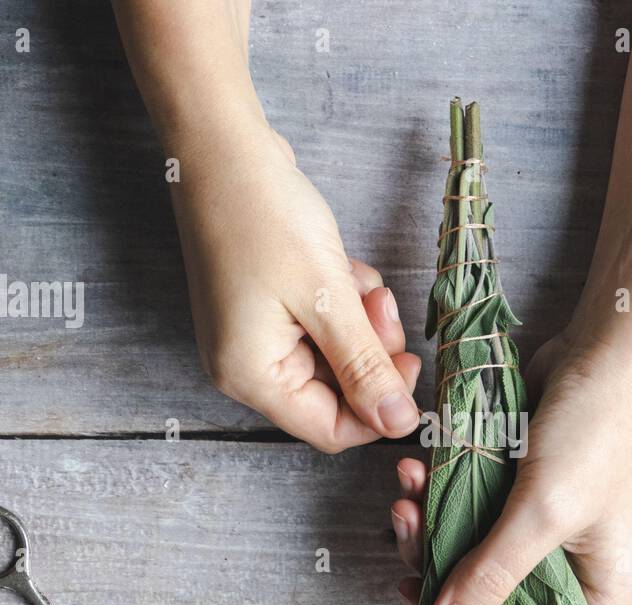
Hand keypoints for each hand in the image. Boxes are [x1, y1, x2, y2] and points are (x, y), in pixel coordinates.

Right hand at [169, 113, 420, 451]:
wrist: (221, 147)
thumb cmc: (263, 216)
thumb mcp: (327, 297)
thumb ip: (365, 366)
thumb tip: (399, 423)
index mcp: (252, 376)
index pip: (331, 431)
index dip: (379, 408)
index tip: (411, 364)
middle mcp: (247, 365)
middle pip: (336, 393)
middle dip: (371, 352)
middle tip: (383, 306)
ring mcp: (255, 335)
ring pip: (336, 355)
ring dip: (361, 322)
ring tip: (358, 280)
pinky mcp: (267, 306)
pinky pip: (323, 324)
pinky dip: (344, 302)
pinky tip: (341, 268)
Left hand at [391, 335, 631, 604]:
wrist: (609, 349)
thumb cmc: (599, 432)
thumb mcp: (544, 513)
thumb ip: (491, 575)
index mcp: (601, 594)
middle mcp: (572, 570)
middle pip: (488, 600)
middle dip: (436, 565)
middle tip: (405, 525)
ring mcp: (543, 531)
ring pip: (468, 553)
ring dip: (427, 522)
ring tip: (405, 487)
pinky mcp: (518, 494)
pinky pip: (466, 511)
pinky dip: (437, 494)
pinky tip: (416, 470)